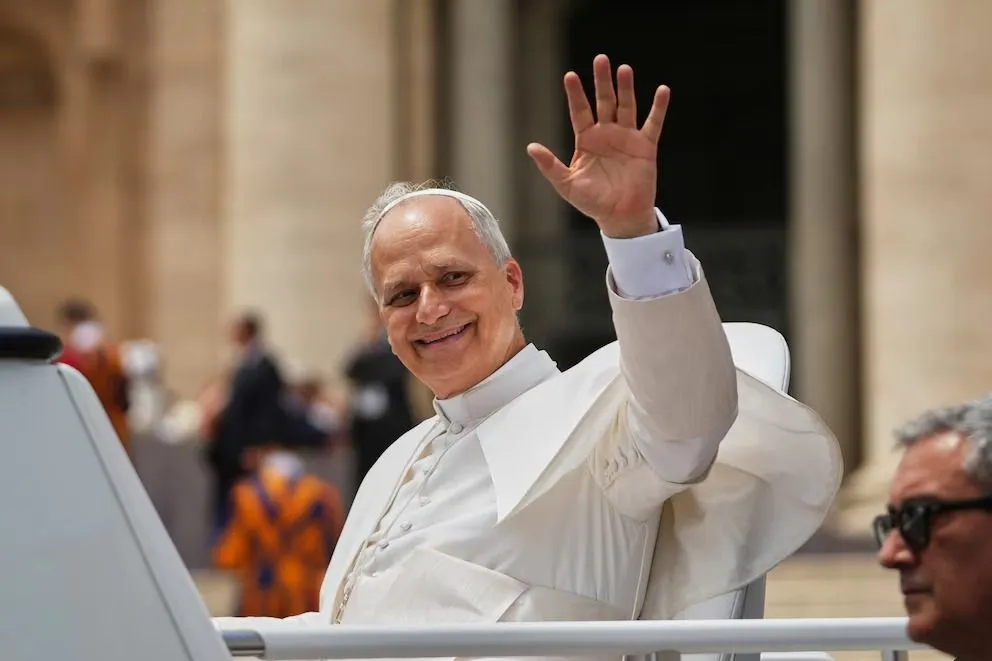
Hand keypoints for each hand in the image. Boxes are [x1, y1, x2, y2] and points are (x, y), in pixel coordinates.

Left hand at [527, 54, 669, 238]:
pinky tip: (662, 91)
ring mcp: (627, 137)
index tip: (570, 76)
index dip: (576, 94)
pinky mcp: (646, 146)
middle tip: (600, 59)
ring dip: (626, 88)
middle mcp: (607, 133)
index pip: (580, 111)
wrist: (620, 217)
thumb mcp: (566, 184)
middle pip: (604, 101)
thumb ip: (550, 165)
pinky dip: (658, 108)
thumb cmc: (592, 202)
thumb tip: (530, 147)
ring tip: (624, 69)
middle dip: (602, 81)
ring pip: (626, 107)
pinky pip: (653, 123)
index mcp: (586, 140)